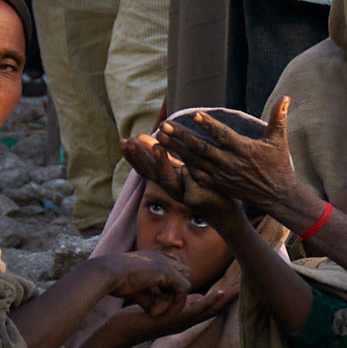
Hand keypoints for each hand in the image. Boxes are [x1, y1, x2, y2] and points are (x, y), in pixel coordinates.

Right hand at [96, 250, 189, 312]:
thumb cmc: (116, 282)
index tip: (156, 304)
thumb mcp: (137, 291)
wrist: (105, 274)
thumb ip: (150, 299)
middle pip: (184, 277)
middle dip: (176, 295)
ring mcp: (166, 263)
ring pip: (185, 285)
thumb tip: (156, 310)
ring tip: (155, 312)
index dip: (171, 290)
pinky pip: (182, 290)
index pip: (175, 273)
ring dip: (174, 302)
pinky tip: (156, 312)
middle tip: (157, 309)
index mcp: (155, 259)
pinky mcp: (166, 271)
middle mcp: (163, 258)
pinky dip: (174, 304)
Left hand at [119, 280, 239, 341]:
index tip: (239, 285)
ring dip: (224, 300)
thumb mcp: (167, 305)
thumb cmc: (142, 317)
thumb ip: (182, 302)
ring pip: (209, 310)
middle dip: (231, 297)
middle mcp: (187, 321)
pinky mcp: (175, 321)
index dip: (225, 296)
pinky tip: (218, 294)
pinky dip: (208, 302)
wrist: (124, 330)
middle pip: (215, 309)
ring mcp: (182, 322)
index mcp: (186, 316)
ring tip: (239, 290)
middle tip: (247, 286)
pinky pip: (195, 311)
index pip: (211, 306)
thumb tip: (196, 295)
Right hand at [120, 133, 238, 225]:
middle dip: (140, 157)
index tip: (123, 142)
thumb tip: (150, 137)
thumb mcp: (183, 170)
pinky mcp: (197, 200)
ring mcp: (183, 195)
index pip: (144, 168)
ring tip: (158, 146)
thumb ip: (168, 157)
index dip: (133, 157)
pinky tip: (185, 167)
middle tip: (131, 142)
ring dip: (162, 164)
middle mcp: (171, 189)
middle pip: (151, 174)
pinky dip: (188, 178)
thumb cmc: (203, 186)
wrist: (223, 210)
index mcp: (166, 180)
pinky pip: (192, 187)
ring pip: (169, 180)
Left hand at [156, 95, 309, 219]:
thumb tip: (286, 97)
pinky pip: (197, 174)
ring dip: (176, 149)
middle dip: (181, 137)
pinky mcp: (218, 183)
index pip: (223, 136)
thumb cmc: (277, 164)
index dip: (209, 126)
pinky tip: (168, 156)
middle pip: (202, 149)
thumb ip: (278, 118)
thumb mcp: (279, 141)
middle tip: (164, 126)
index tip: (194, 115)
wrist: (276, 195)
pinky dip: (182, 165)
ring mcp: (222, 175)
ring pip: (195, 161)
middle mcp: (230, 163)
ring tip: (160, 136)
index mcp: (244, 150)